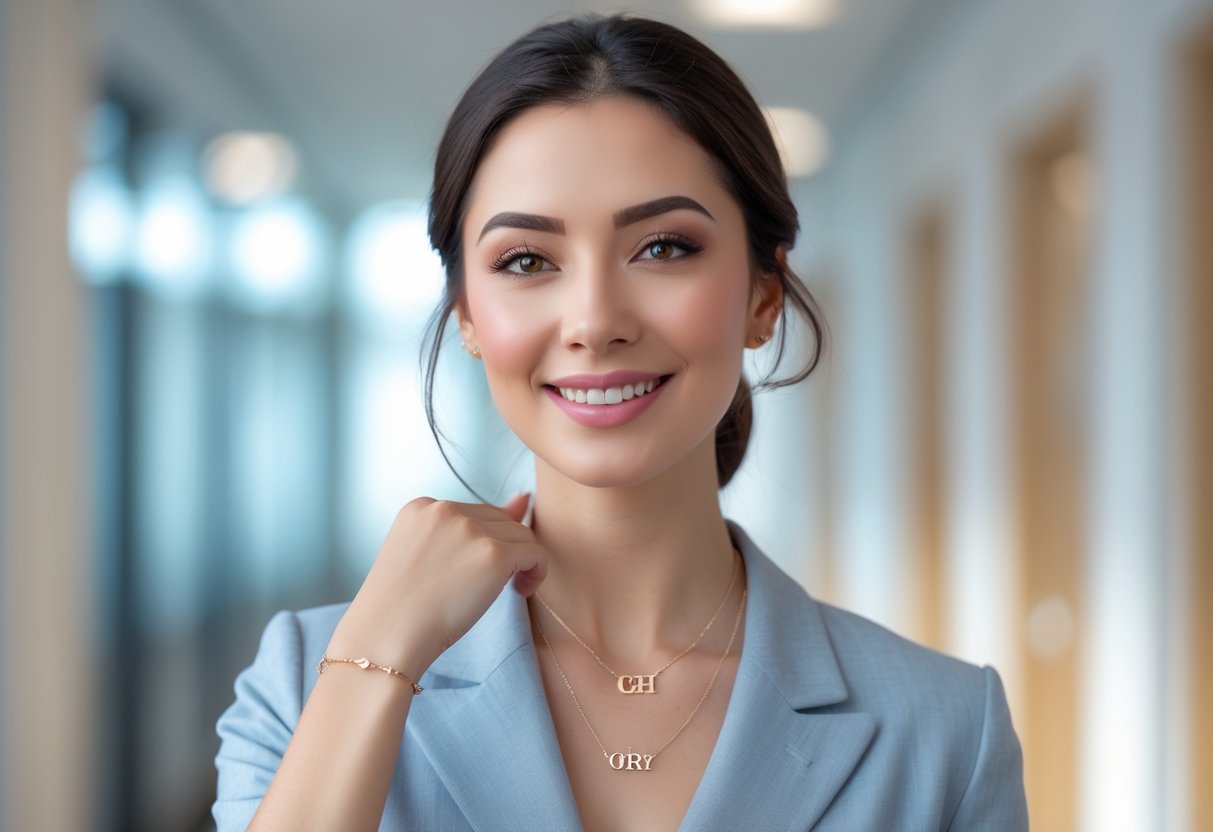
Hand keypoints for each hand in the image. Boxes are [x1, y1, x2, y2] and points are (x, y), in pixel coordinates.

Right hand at [326, 493, 545, 678]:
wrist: (384, 639)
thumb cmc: (401, 609)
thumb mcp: (427, 557)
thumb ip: (471, 526)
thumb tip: (524, 499)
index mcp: (421, 507)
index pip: (474, 514)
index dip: (481, 545)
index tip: (470, 574)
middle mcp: (445, 509)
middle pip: (500, 520)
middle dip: (502, 551)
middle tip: (486, 586)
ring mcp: (469, 529)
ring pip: (521, 535)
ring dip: (520, 562)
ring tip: (506, 589)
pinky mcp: (492, 554)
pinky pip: (536, 554)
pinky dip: (536, 573)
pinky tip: (520, 591)